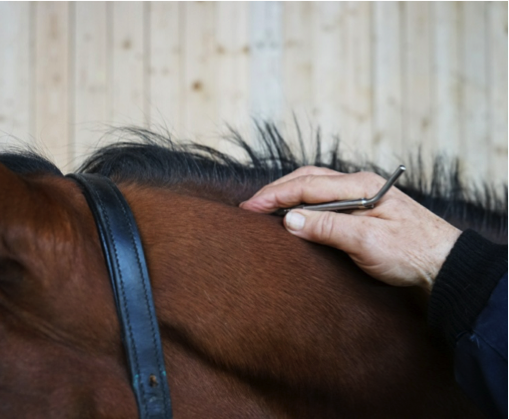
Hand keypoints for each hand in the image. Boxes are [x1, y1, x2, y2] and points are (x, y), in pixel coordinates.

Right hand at [240, 166, 461, 291]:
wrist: (445, 264)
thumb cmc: (412, 253)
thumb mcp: (368, 242)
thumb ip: (328, 228)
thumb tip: (290, 220)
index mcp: (360, 185)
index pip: (306, 186)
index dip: (275, 196)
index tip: (250, 207)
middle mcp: (359, 183)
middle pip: (308, 179)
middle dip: (277, 191)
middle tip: (251, 207)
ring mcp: (362, 193)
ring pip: (315, 186)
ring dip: (289, 194)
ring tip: (267, 208)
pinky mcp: (363, 208)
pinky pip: (325, 198)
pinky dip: (304, 202)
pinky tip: (296, 213)